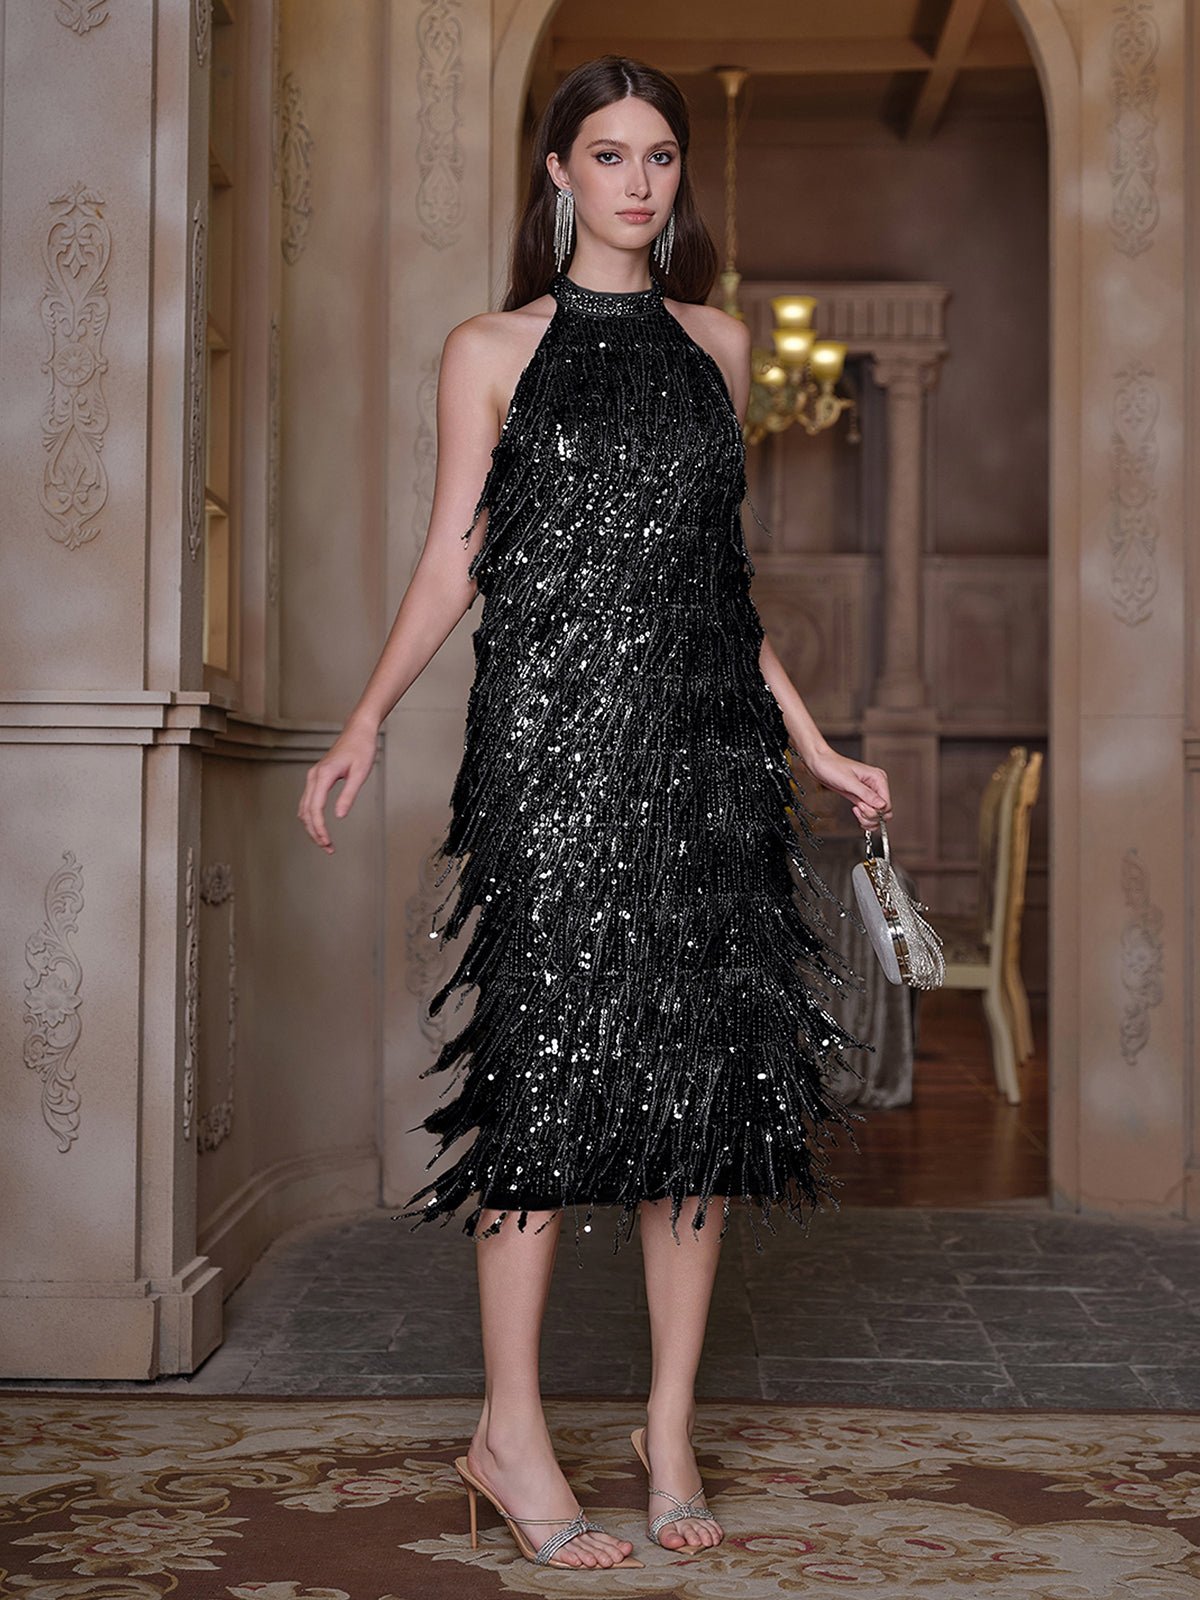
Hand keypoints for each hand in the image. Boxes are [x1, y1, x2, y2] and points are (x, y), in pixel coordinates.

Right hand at [298, 718, 378, 853]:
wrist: (358, 731)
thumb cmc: (362, 749)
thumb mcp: (360, 773)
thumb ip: (348, 795)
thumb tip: (339, 816)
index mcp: (323, 775)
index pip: (315, 808)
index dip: (319, 828)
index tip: (328, 842)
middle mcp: (314, 776)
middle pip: (306, 811)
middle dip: (314, 832)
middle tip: (328, 848)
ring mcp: (313, 776)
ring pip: (304, 808)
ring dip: (312, 827)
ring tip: (325, 842)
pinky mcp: (317, 777)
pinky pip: (308, 801)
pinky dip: (311, 817)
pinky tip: (320, 827)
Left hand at [799, 745, 891, 829]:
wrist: (820, 763)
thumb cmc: (832, 766)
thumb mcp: (849, 781)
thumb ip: (866, 794)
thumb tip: (881, 805)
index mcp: (878, 778)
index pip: (887, 803)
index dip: (876, 810)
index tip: (862, 805)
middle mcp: (876, 786)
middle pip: (884, 811)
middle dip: (872, 815)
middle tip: (858, 808)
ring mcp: (869, 792)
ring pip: (877, 814)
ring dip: (868, 818)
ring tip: (856, 810)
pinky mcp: (861, 797)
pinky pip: (869, 813)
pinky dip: (864, 817)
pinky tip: (856, 811)